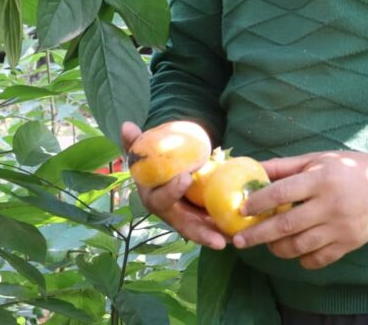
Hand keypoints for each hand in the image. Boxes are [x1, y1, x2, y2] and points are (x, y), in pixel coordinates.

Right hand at [120, 122, 227, 250]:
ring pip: (201, 232)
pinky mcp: (197, 219)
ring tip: (235, 241)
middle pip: (184, 227)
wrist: (161, 174)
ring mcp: (184, 219)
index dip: (171, 190)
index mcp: (153, 198)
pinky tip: (241, 234)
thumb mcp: (143, 153)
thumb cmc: (152, 164)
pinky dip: (224, 231)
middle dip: (201, 234)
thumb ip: (135, 143)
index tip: (186, 177)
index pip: (160, 199)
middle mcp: (169, 214)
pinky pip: (211, 227)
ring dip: (217, 237)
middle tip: (219, 240)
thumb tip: (126, 126)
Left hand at [232, 150, 367, 269]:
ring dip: (278, 248)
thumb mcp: (316, 159)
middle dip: (259, 234)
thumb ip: (284, 167)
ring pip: (301, 246)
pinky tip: (295, 252)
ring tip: (268, 244)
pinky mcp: (350, 244)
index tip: (241, 211)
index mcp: (320, 179)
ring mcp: (341, 227)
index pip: (282, 193)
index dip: (259, 203)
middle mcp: (330, 204)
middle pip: (287, 224)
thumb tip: (252, 168)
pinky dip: (303, 259)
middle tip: (239, 241)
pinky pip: (319, 259)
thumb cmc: (346, 168)